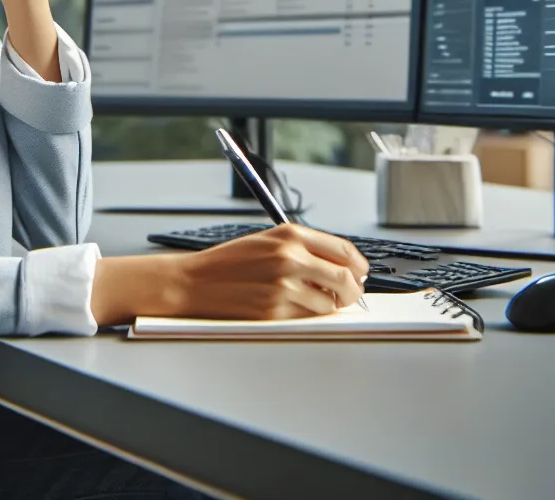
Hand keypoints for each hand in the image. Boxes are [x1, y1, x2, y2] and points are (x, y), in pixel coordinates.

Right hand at [178, 224, 369, 318]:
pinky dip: (306, 316)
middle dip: (352, 290)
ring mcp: (283, 287)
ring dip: (326, 305)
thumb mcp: (267, 241)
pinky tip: (291, 308)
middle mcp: (290, 258)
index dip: (358, 265)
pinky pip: (307, 318)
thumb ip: (304, 248)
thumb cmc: (229, 263)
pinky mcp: (275, 312)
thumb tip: (342, 268)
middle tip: (349, 294)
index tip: (360, 273)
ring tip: (309, 300)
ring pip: (329, 303)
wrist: (194, 282)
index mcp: (290, 235)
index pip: (343, 250)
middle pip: (345, 279)